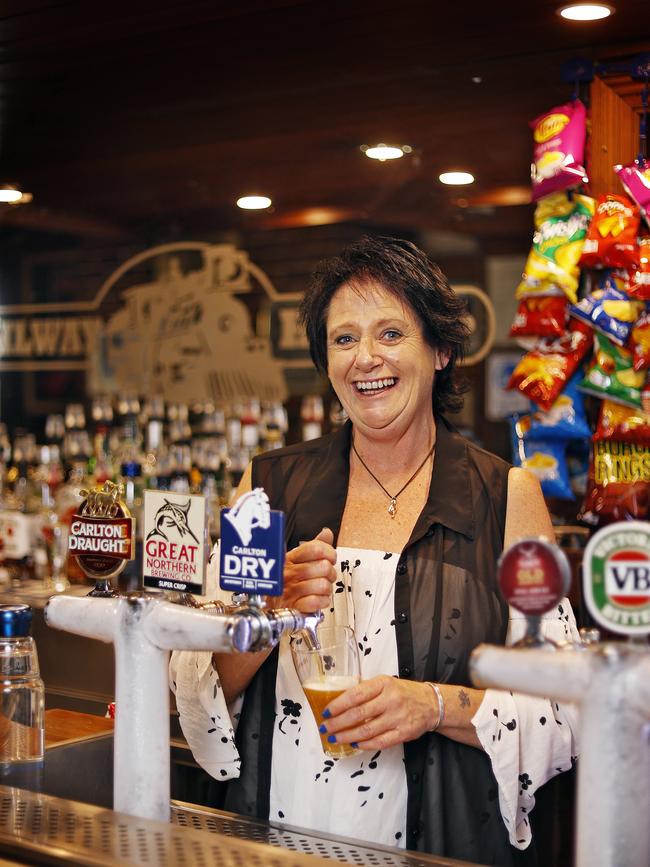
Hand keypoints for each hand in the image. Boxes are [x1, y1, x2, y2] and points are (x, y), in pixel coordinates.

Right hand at [276, 527, 336, 613]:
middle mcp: (289, 573)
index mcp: (290, 558)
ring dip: (327, 590)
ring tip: (321, 590)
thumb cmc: (286, 583)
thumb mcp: (297, 560)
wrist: (271, 607)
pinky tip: (317, 600)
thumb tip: (326, 533)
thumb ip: (314, 546)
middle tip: (326, 577)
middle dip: (331, 574)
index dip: (329, 552)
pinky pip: (316, 602)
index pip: (315, 548)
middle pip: (324, 567)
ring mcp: (290, 590)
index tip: (330, 558)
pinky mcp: (293, 607)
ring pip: (323, 585)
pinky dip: (322, 602)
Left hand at [319, 675, 438, 749]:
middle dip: (338, 723)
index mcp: (383, 684)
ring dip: (347, 736)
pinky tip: (354, 744)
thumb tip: (340, 699)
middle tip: (326, 727)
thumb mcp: (385, 683)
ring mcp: (397, 717)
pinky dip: (364, 745)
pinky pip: (380, 742)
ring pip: (367, 730)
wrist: (431, 703)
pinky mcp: (403, 733)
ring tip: (335, 738)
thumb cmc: (404, 692)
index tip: (326, 711)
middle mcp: (390, 700)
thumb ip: (366, 690)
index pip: (356, 694)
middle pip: (358, 714)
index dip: (338, 704)